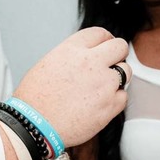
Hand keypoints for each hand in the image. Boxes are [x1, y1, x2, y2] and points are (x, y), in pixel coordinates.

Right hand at [13, 28, 129, 146]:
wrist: (34, 125)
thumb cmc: (35, 99)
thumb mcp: (48, 64)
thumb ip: (71, 56)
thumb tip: (85, 57)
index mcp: (72, 50)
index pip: (100, 33)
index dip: (105, 40)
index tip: (106, 48)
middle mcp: (90, 62)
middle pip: (120, 46)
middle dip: (118, 54)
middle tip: (112, 64)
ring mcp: (102, 83)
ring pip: (125, 71)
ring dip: (116, 78)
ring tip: (101, 89)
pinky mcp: (109, 105)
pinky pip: (123, 96)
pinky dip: (115, 100)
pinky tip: (100, 105)